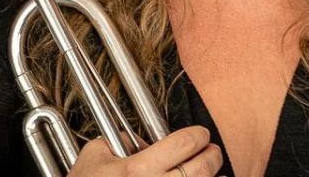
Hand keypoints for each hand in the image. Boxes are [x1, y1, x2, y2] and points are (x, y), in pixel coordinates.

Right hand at [68, 125, 222, 176]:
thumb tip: (140, 140)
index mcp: (136, 169)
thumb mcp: (94, 156)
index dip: (198, 135)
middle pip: (201, 168)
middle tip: (213, 151)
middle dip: (213, 155)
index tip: (201, 134)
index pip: (184, 143)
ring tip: (214, 172)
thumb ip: (119, 140)